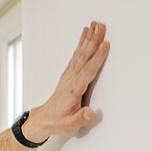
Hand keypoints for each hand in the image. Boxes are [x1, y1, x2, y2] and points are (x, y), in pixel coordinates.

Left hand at [26, 21, 109, 141]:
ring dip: (88, 38)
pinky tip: (85, 36)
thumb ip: (81, 118)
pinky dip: (82, 43)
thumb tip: (91, 113)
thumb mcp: (71, 124)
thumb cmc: (59, 121)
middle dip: (93, 40)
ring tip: (95, 25)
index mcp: (74, 88)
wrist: (45, 118)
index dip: (97, 57)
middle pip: (85, 55)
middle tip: (101, 26)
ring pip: (81, 52)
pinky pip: (77, 54)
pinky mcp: (69, 73)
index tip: (105, 45)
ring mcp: (69, 74)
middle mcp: (71, 78)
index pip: (88, 70)